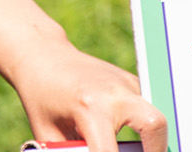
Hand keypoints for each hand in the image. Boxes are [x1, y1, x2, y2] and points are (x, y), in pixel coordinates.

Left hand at [0, 0, 167, 151]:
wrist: (38, 50)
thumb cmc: (39, 97)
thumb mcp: (47, 132)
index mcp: (88, 106)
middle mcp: (113, 91)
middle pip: (154, 125)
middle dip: (153, 150)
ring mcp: (126, 83)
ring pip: (154, 117)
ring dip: (145, 140)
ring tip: (125, 147)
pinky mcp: (130, 80)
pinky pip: (143, 108)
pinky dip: (137, 126)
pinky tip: (118, 131)